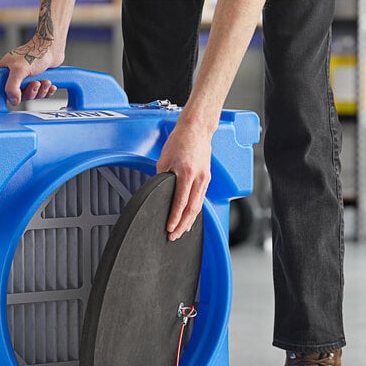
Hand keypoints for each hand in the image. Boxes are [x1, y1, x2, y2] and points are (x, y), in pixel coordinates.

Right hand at [0, 36, 62, 105]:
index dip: (6, 93)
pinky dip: (46, 91)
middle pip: (17, 96)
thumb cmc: (35, 53)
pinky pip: (39, 95)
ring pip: (30, 96)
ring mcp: (23, 80)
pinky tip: (49, 84)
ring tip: (44, 81)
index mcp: (2, 71)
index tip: (16, 90)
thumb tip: (13, 101)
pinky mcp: (35, 82)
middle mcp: (11, 76)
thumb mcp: (19, 70)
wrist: (51, 48)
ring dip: (40, 91)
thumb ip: (12, 87)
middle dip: (30, 92)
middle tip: (35, 83)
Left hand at [157, 120, 212, 241]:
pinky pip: (200, 200)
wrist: (197, 129)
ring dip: (189, 222)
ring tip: (180, 233)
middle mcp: (198, 178)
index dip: (175, 217)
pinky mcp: (207, 179)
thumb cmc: (179, 141)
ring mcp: (205, 179)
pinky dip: (194, 212)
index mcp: (186, 173)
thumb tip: (159, 194)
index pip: (180, 202)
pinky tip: (189, 220)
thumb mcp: (164, 160)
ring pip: (198, 207)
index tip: (169, 228)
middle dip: (182, 225)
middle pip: (192, 209)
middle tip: (173, 237)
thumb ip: (162, 178)